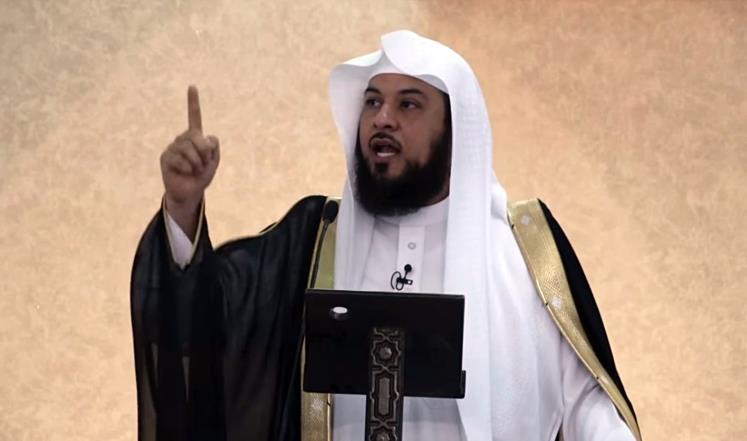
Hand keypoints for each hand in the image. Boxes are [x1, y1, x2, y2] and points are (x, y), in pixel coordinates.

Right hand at [160, 85, 219, 235]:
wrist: (190, 192)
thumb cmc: (202, 176)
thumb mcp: (214, 161)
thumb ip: (213, 147)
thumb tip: (204, 138)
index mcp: (195, 136)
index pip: (194, 117)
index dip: (193, 102)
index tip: (192, 86)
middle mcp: (183, 138)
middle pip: (198, 138)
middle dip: (205, 154)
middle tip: (202, 165)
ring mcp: (173, 147)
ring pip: (189, 150)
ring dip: (196, 164)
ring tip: (193, 170)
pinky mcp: (166, 157)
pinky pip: (180, 160)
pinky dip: (187, 169)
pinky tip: (184, 172)